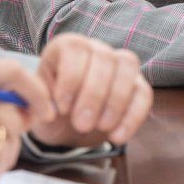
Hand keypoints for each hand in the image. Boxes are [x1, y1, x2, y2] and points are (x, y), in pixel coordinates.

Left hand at [28, 34, 152, 147]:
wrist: (66, 125)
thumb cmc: (51, 109)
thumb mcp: (38, 103)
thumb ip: (41, 101)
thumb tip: (52, 111)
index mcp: (68, 46)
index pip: (76, 49)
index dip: (71, 78)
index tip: (62, 108)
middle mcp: (96, 48)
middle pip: (105, 57)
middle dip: (94, 94)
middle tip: (81, 125)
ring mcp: (119, 65)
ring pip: (128, 66)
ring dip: (116, 101)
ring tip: (101, 129)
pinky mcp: (137, 85)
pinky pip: (144, 93)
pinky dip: (133, 116)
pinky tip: (117, 137)